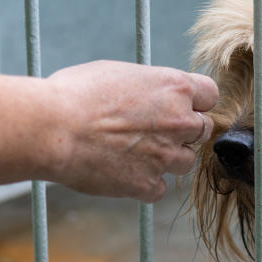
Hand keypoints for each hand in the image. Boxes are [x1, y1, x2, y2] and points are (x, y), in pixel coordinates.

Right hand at [44, 60, 218, 201]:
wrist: (52, 128)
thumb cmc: (74, 94)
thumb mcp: (117, 73)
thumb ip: (147, 87)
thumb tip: (150, 95)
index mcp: (174, 87)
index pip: (210, 94)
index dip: (195, 101)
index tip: (182, 106)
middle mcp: (179, 121)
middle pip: (202, 130)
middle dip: (182, 131)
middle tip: (153, 131)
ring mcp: (166, 156)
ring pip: (185, 162)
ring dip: (166, 159)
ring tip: (132, 151)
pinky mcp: (148, 185)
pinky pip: (158, 188)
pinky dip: (143, 184)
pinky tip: (121, 172)